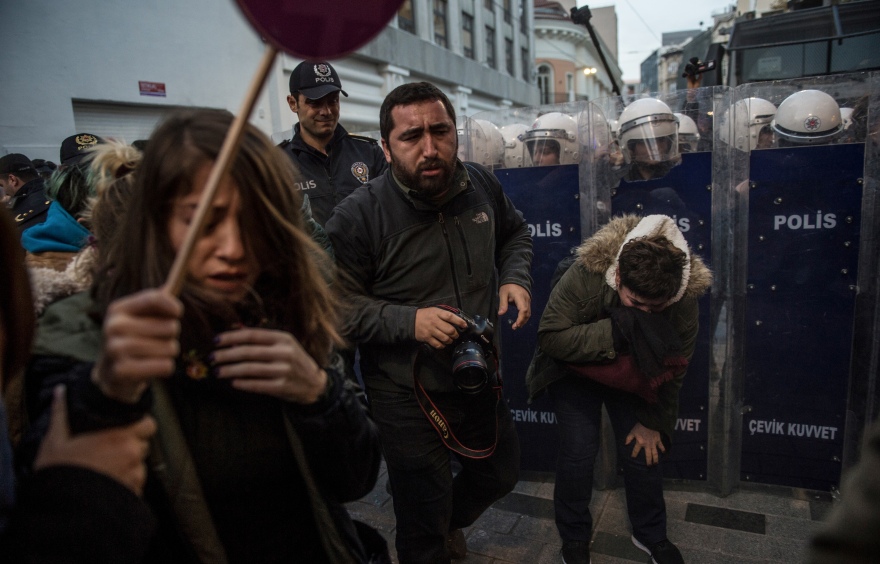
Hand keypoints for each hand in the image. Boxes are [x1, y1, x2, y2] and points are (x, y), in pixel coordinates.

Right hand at [35, 385, 155, 494]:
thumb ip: (61, 413)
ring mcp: (135, 474)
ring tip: (105, 472)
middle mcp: (131, 453)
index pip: (147, 424)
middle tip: (110, 452)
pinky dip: (126, 484)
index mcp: (117, 435)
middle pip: (143, 444)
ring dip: (128, 466)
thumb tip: (61, 392)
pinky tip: (107, 485)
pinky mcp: (134, 492)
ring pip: (141, 465)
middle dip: (131, 446)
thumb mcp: (55, 441)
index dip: (139, 426)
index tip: (126, 429)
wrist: (62, 509)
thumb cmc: (59, 474)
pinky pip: (136, 484)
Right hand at [93, 289, 182, 402]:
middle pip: (170, 326)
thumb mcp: (140, 318)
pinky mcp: (123, 371)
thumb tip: (175, 281)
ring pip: (170, 348)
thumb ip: (156, 302)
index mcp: (119, 308)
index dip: (172, 305)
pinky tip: (150, 368)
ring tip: (152, 356)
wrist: (111, 374)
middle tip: (155, 342)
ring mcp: (116, 349)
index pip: (154, 298)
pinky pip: (165, 366)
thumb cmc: (133, 340)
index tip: (178, 312)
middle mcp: (114, 325)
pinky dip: (165, 368)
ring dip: (168, 354)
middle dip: (171, 337)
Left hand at [212, 327, 327, 403]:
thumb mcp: (284, 344)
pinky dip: (242, 383)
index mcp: (283, 338)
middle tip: (212, 357)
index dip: (232, 337)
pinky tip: (233, 382)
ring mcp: (284, 370)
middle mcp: (284, 353)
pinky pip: (257, 385)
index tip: (216, 340)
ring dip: (230, 370)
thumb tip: (235, 331)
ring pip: (250, 369)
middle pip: (248, 352)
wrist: (314, 383)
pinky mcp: (282, 387)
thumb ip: (262, 338)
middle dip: (226, 355)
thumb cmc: (294, 361)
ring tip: (218, 371)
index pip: (252, 335)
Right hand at [414, 307, 467, 348]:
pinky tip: (443, 343)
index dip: (459, 321)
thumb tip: (457, 319)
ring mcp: (430, 330)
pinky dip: (442, 345)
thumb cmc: (425, 315)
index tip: (464, 325)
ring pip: (445, 338)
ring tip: (450, 339)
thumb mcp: (434, 310)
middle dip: (455, 334)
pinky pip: (437, 344)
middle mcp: (434, 322)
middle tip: (456, 335)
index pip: (450, 317)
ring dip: (450, 340)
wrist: (411, 320)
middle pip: (450, 330)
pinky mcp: (427, 338)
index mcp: (437, 313)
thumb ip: (444, 314)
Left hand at [498, 284, 530, 329]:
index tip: (516, 324)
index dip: (520, 319)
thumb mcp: (503, 294)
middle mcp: (526, 300)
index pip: (523, 310)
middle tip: (514, 327)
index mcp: (520, 297)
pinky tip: (520, 320)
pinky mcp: (528, 301)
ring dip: (524, 320)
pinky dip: (525, 316)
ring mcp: (528, 300)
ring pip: (529, 312)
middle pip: (527, 313)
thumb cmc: (508, 286)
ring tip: (517, 325)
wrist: (515, 277)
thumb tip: (500, 314)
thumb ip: (503, 304)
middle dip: (522, 321)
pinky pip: (528, 310)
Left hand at [625, 422, 664, 465]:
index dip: (634, 454)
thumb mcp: (632, 431)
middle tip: (649, 466)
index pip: (636, 451)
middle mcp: (647, 445)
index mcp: (640, 443)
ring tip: (656, 463)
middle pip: (648, 455)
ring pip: (655, 453)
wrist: (649, 421)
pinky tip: (664, 453)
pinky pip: (661, 446)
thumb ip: (629, 438)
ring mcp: (653, 443)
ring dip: (655, 459)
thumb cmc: (640, 426)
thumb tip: (625, 444)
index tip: (633, 457)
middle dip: (648, 461)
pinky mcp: (658, 440)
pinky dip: (663, 449)